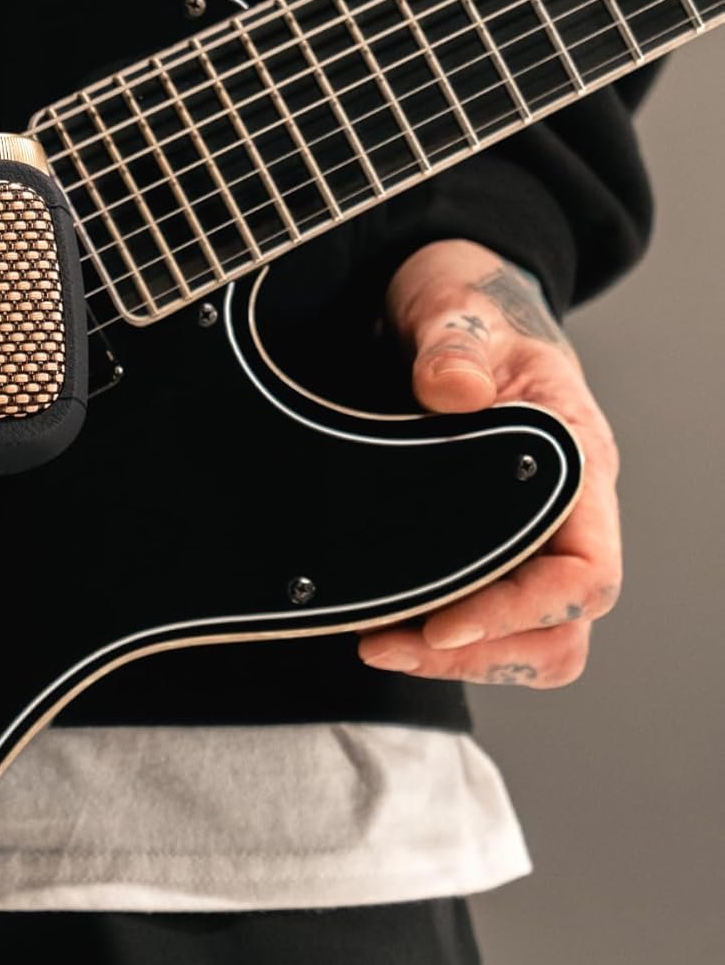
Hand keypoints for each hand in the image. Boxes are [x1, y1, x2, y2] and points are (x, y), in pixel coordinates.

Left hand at [357, 239, 621, 687]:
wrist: (453, 306)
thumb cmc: (468, 308)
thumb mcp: (454, 310)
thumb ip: (454, 346)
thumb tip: (454, 391)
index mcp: (576, 460)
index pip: (585, 573)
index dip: (520, 611)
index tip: (441, 624)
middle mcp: (567, 510)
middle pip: (561, 628)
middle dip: (478, 653)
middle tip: (384, 644)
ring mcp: (532, 532)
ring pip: (532, 639)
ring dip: (460, 658)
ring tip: (379, 642)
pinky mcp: (492, 541)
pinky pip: (493, 618)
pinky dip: (447, 638)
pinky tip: (387, 621)